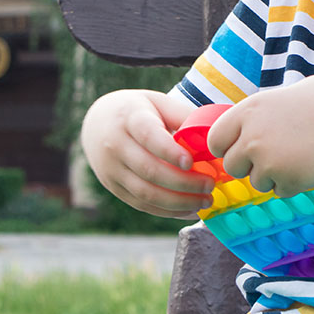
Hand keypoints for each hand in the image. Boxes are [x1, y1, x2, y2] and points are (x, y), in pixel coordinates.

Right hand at [81, 89, 215, 217]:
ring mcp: (112, 170)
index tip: (191, 162)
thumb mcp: (158, 103)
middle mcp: (115, 145)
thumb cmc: (139, 111)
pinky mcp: (114, 188)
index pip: (148, 136)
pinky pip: (141, 204)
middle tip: (211, 184)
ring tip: (205, 201)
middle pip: (149, 169)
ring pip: (145, 193)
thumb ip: (184, 116)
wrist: (98, 122)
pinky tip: (190, 210)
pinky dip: (167, 211)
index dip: (169, 151)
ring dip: (178, 201)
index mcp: (129, 118)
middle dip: (183, 182)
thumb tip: (215, 135)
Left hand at [206, 77, 313, 197]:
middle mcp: (251, 137)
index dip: (227, 147)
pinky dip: (291, 183)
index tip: (242, 147)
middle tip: (275, 153)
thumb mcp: (272, 103)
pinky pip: (279, 191)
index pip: (215, 141)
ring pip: (256, 182)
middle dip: (249, 165)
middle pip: (232, 166)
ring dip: (273, 175)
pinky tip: (307, 163)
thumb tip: (226, 143)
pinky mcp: (286, 180)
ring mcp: (268, 161)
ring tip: (297, 154)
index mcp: (246, 112)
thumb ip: (248, 122)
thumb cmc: (311, 107)